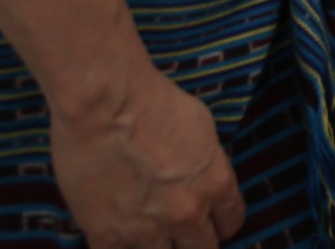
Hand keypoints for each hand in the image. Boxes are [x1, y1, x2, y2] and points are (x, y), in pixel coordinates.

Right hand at [50, 63, 244, 248]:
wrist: (102, 104)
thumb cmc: (152, 100)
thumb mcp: (201, 126)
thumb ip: (206, 162)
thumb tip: (201, 176)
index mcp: (215, 184)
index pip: (231, 221)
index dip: (222, 223)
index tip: (214, 222)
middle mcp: (187, 214)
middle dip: (195, 242)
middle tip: (183, 235)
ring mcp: (146, 230)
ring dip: (158, 247)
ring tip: (148, 235)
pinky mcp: (107, 237)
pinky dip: (121, 247)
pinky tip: (117, 236)